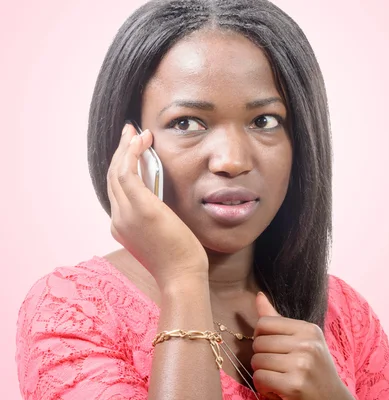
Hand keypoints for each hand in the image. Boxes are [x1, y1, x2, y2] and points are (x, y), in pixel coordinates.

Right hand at [107, 123, 207, 288]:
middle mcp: (118, 219)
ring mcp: (126, 214)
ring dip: (125, 148)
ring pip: (117, 171)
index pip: (116, 189)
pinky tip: (141, 141)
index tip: (131, 147)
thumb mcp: (162, 232)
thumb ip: (155, 213)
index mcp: (121, 225)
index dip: (121, 165)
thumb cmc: (179, 258)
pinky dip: (131, 153)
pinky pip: (127, 173)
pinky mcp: (141, 209)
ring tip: (136, 131)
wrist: (182, 277)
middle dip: (120, 151)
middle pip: (113, 177)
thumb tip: (160, 194)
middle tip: (130, 132)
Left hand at [251, 293, 352, 399]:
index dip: (260, 337)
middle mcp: (307, 344)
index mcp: (309, 329)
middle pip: (258, 342)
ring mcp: (302, 364)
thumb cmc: (314, 370)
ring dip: (261, 373)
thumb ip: (278, 320)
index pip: (265, 323)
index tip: (272, 348)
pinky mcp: (295, 385)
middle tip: (277, 367)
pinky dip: (263, 387)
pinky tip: (277, 389)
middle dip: (261, 357)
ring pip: (257, 361)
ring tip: (278, 378)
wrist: (332, 399)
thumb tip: (259, 296)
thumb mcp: (302, 341)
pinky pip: (260, 378)